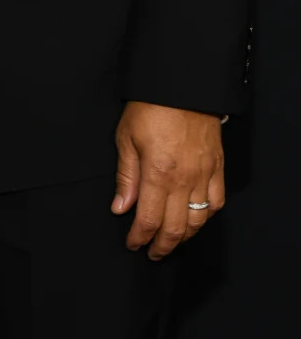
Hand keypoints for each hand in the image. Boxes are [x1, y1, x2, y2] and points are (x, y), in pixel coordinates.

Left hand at [112, 101, 224, 259]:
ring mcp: (204, 175)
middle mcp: (183, 180)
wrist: (182, 85)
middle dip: (161, 246)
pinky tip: (196, 221)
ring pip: (198, 221)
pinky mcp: (218, 167)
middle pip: (175, 228)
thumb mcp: (126, 137)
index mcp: (157, 173)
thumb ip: (125, 176)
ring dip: (184, 237)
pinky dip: (206, 218)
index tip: (132, 244)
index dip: (139, 238)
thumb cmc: (149, 107)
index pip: (148, 220)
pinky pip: (217, 203)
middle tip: (151, 253)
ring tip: (171, 242)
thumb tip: (120, 209)